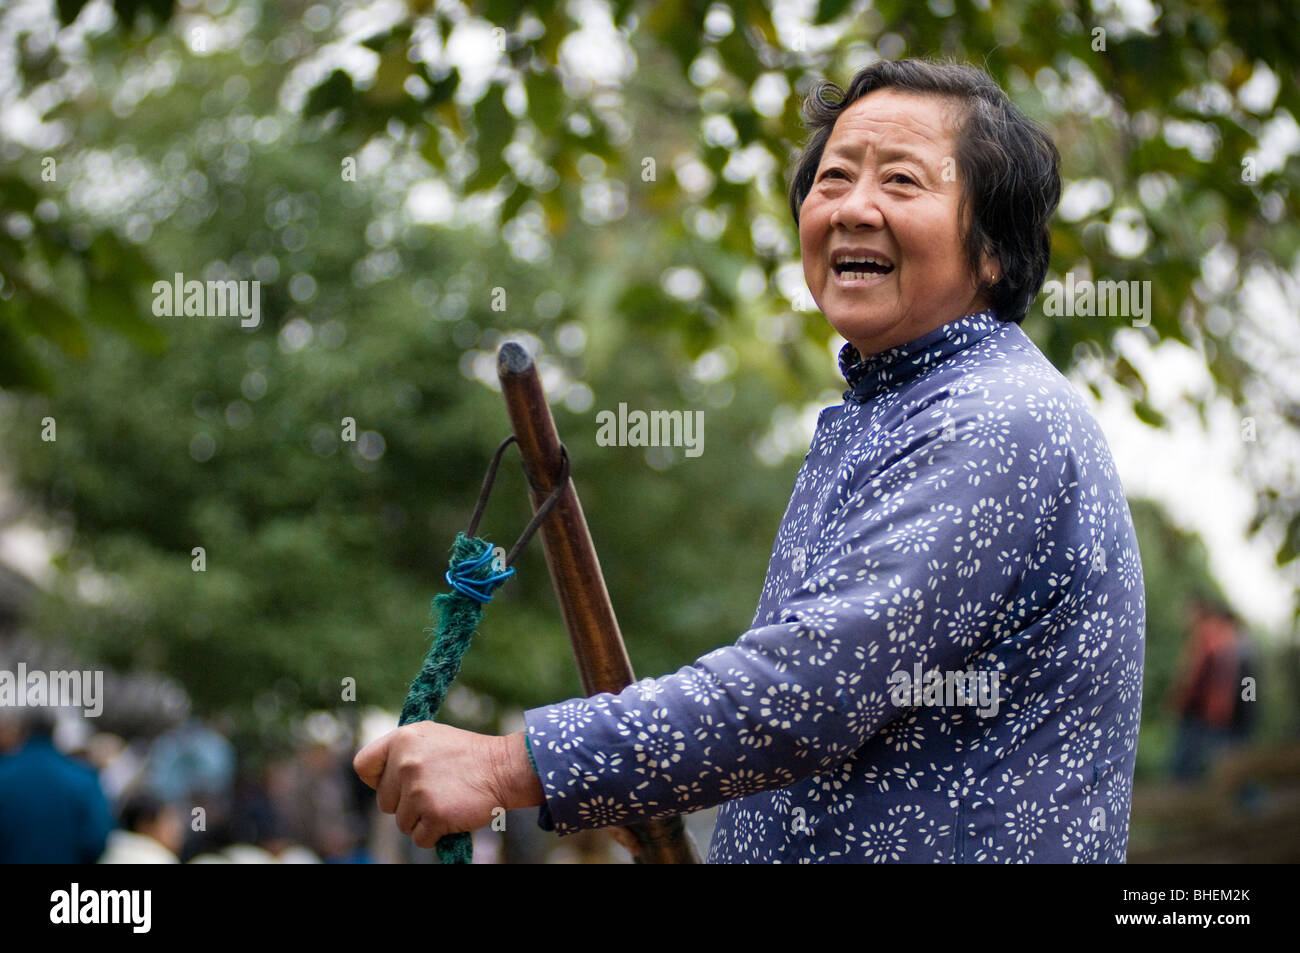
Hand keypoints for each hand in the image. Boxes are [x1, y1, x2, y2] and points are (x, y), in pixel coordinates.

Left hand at [353, 723, 542, 848]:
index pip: (363, 765)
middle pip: (384, 802)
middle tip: (434, 792)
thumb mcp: (430, 738)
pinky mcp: (432, 813)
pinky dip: (435, 834)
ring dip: (422, 820)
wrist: (503, 768)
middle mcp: (405, 762)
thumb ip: (402, 752)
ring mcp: (418, 789)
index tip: (394, 784)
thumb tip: (379, 776)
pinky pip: (420, 838)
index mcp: (402, 739)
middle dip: (406, 804)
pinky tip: (451, 814)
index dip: (376, 780)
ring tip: (446, 801)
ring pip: (402, 823)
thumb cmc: (468, 755)